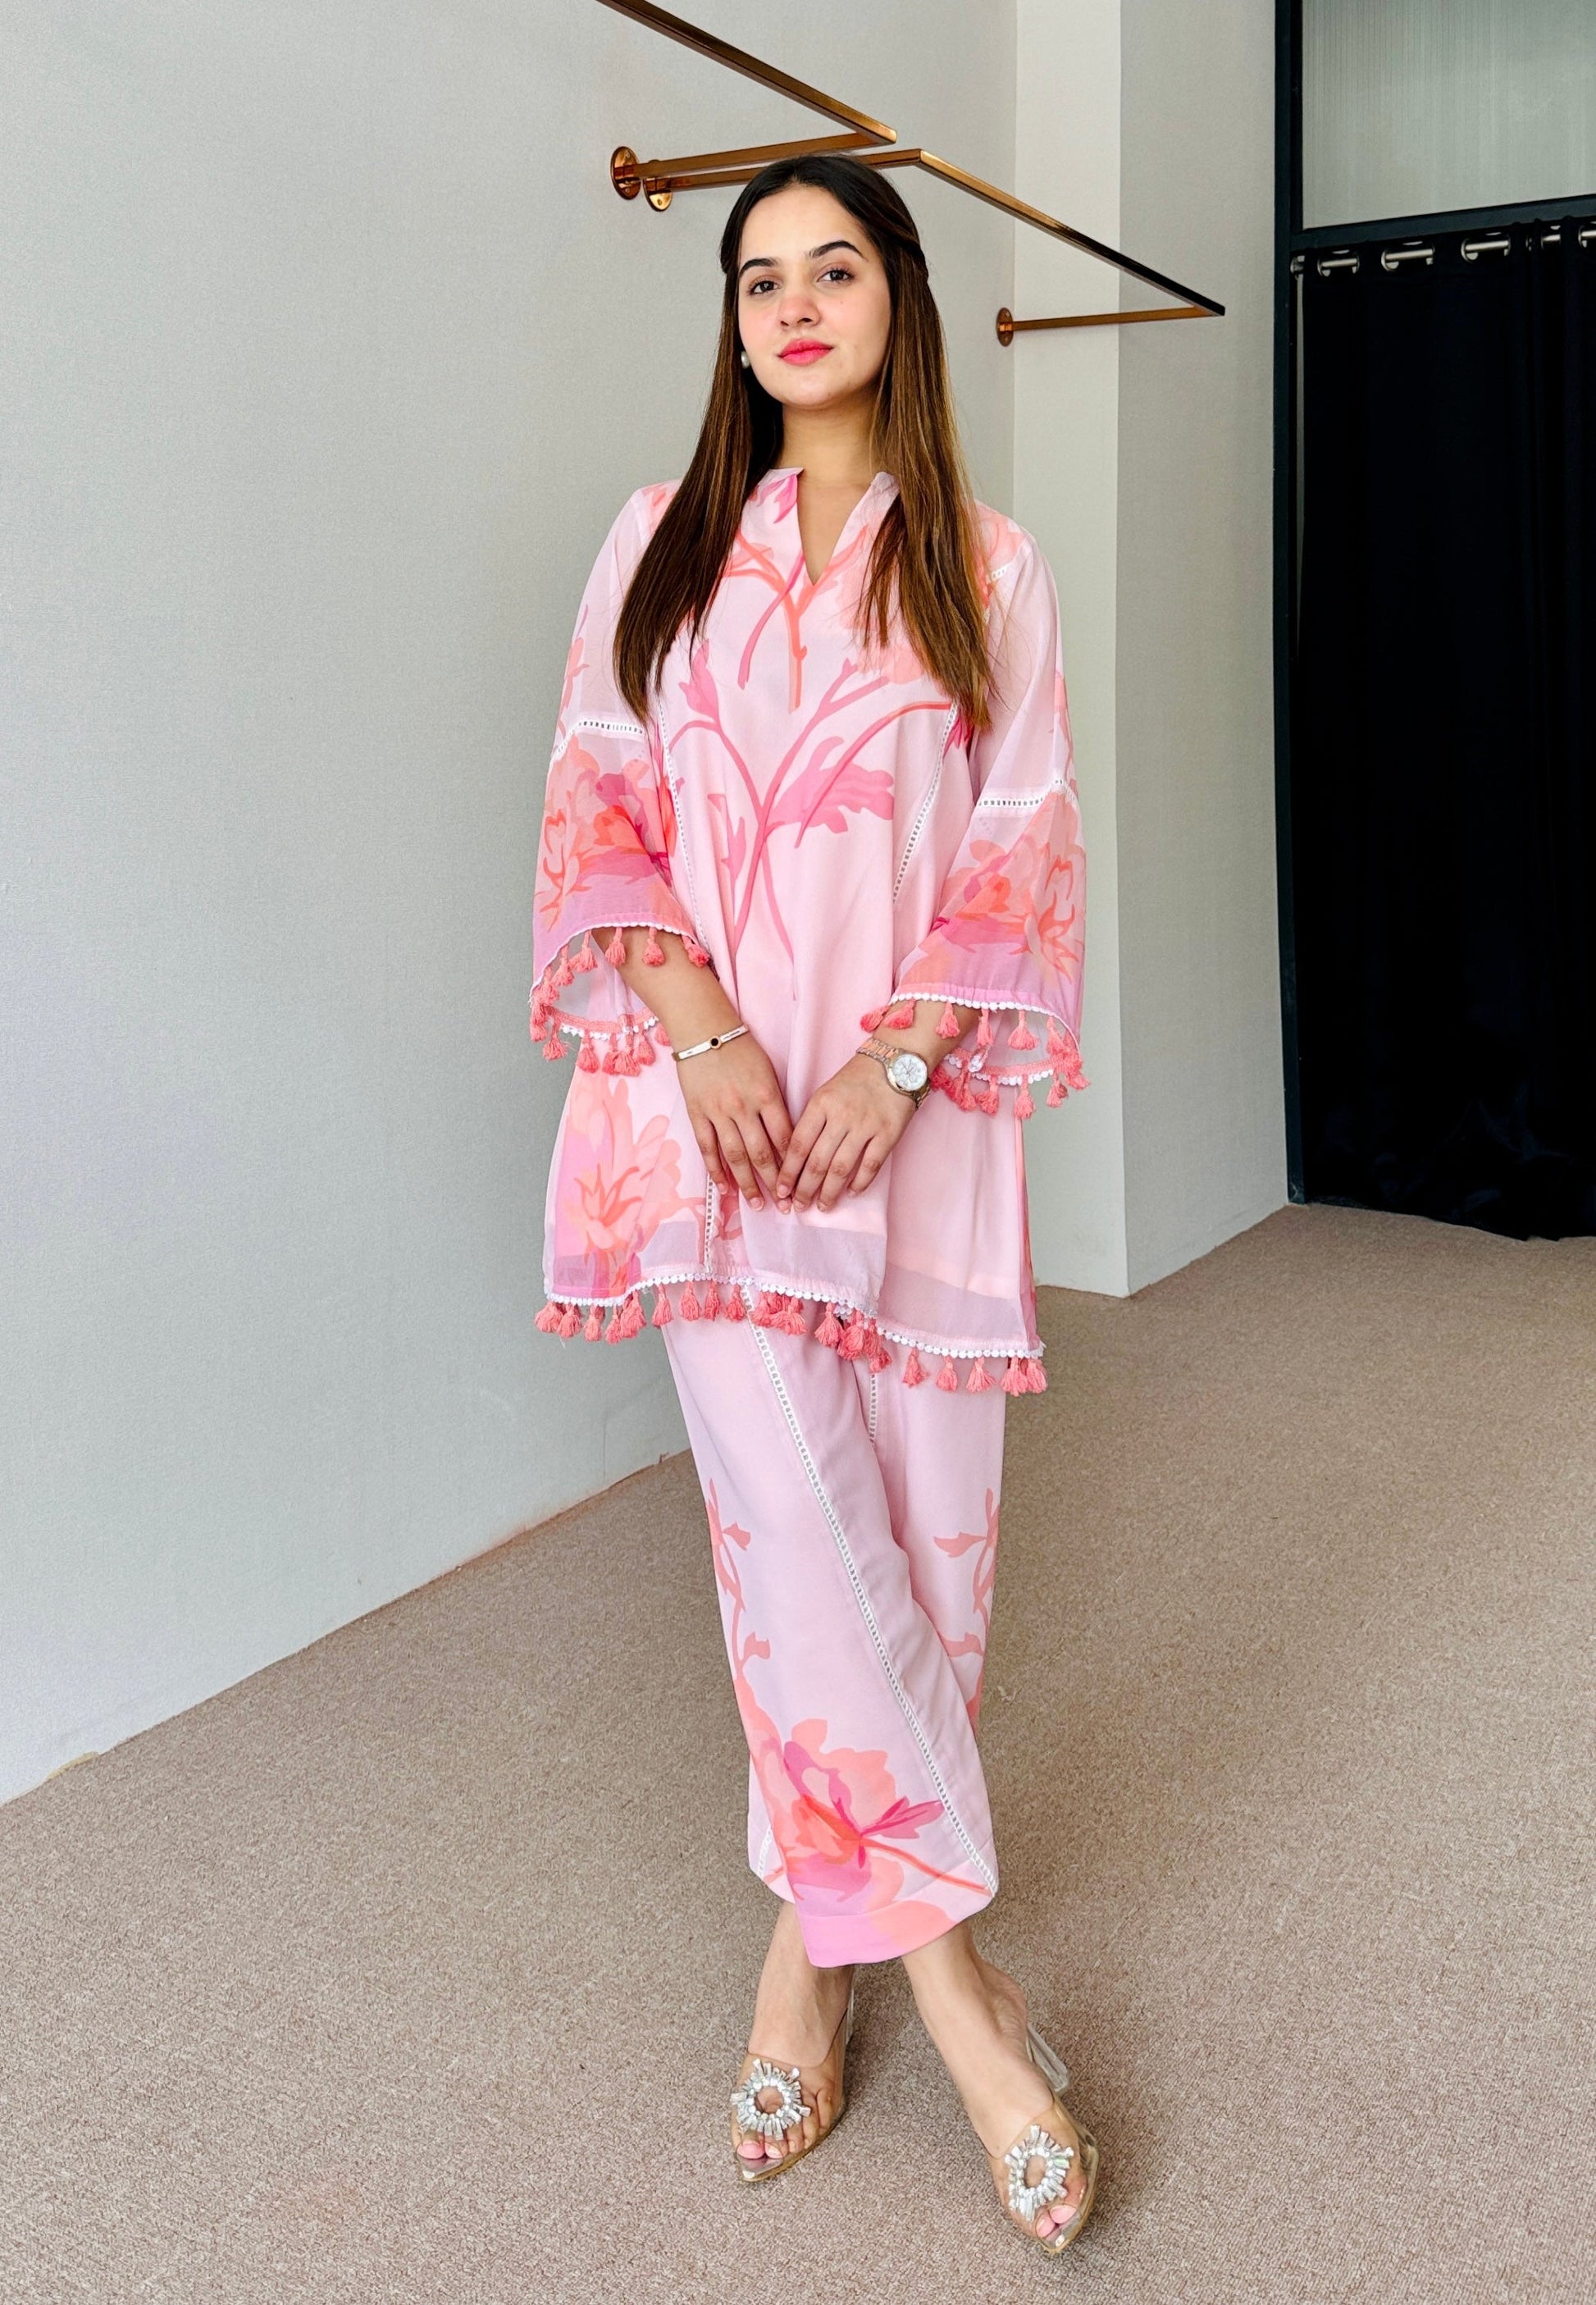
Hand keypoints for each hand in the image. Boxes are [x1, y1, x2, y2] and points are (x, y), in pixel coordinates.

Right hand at [676, 1032, 793, 1209]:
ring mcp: (718, 1112)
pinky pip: (707, 1148)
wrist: (703, 1029)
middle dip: (774, 1183)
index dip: (793, 1166)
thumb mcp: (768, 1072)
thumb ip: (775, 1104)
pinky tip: (725, 1188)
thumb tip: (785, 1139)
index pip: (784, 1138)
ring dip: (748, 1184)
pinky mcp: (697, 1113)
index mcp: (766, 1095)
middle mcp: (744, 1107)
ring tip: (757, 1205)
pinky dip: (716, 1170)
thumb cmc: (741, 1048)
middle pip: (762, 1153)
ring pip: (736, 1156)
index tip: (801, 1185)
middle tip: (785, 1206)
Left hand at [775, 1055, 916, 1212]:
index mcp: (821, 1103)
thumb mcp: (826, 1091)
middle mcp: (841, 1116)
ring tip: (822, 1206)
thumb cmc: (856, 1079)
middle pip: (817, 1161)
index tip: (780, 1190)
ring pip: (841, 1168)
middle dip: (804, 1188)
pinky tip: (851, 1193)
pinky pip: (870, 1165)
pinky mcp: (888, 1133)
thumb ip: (812, 1120)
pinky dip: (860, 1183)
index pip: (798, 1144)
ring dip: (829, 1192)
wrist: (895, 1062)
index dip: (788, 1171)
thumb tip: (797, 1157)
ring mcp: (866, 1125)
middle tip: (798, 1206)